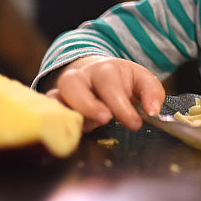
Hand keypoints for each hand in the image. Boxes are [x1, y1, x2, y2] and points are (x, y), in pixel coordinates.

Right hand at [46, 56, 164, 131]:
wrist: (97, 72)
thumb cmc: (121, 80)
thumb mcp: (142, 79)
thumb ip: (152, 92)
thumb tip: (153, 110)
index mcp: (104, 69)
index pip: (110, 86)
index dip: (122, 107)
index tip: (135, 124)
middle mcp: (79, 76)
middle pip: (73, 86)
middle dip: (88, 105)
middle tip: (105, 119)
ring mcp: (63, 89)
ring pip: (55, 98)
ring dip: (71, 114)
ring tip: (90, 127)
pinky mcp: (54, 101)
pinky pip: (47, 109)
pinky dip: (55, 120)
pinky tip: (74, 131)